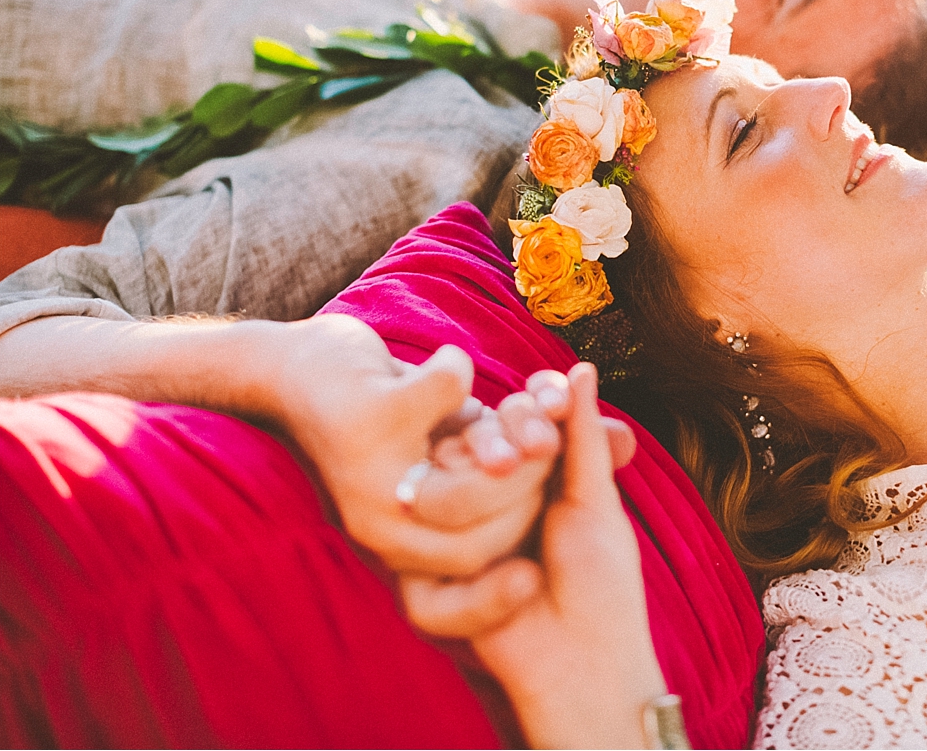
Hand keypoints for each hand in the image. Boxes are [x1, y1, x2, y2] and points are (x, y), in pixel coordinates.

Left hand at [261, 315, 564, 582]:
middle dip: (537, 468)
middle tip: (544, 420)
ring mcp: (372, 480)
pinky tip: (446, 363)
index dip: (540, 515)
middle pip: (497, 526)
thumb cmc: (398, 416)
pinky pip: (449, 395)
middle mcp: (386, 529)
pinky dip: (457, 370)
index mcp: (406, 546)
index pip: (496, 561)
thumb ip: (538, 455)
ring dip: (509, 426)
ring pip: (481, 472)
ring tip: (510, 395)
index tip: (562, 460)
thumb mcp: (469, 443)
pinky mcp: (366, 423)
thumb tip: (626, 448)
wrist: (301, 374)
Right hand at [409, 363, 668, 749]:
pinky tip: (525, 587)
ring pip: (439, 491)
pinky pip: (425, 558)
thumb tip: (580, 367)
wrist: (585, 663)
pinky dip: (475, 578)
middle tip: (537, 468)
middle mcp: (484, 503)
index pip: (506, 425)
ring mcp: (452, 541)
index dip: (524, 410)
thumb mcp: (594, 500)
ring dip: (488, 507)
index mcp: (526, 479)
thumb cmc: (601, 583)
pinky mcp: (430, 586)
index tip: (545, 400)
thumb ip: (579, 437)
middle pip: (464, 448)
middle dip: (500, 451)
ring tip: (537, 549)